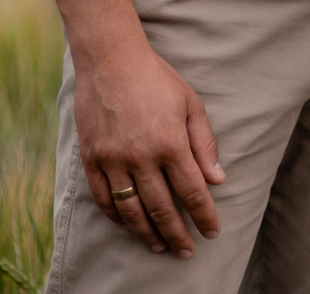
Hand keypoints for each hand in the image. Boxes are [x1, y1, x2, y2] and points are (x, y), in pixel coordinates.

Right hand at [73, 37, 226, 257]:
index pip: (192, 192)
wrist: (110, 59)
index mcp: (170, 143)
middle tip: (187, 251)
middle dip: (178, 234)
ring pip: (131, 211)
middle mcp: (141, 156)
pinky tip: (129, 224)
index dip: (204, 216)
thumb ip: (204, 144)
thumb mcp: (191, 104)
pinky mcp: (92, 158)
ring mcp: (113, 159)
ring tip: (160, 246)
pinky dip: (117, 216)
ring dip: (147, 233)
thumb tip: (218, 180)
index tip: (212, 233)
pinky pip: (103, 198)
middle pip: (162, 208)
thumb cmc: (156, 79)